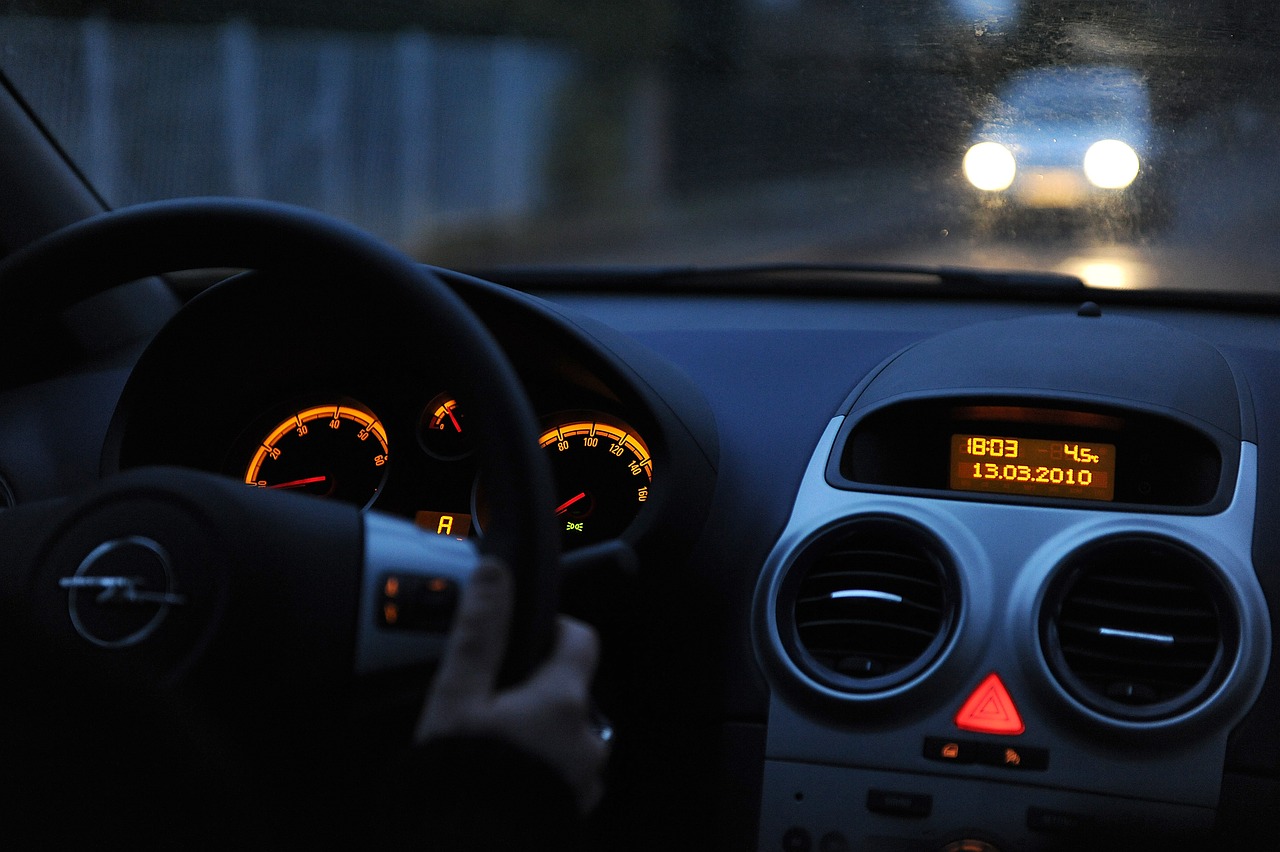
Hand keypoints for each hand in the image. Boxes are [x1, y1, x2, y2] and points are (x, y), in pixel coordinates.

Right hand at [414, 558, 608, 813]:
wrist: (468, 850)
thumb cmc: (461, 779)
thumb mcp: (459, 696)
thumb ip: (480, 632)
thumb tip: (495, 573)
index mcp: (563, 699)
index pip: (580, 639)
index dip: (554, 628)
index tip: (523, 635)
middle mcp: (585, 738)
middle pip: (570, 692)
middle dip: (536, 691)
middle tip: (490, 702)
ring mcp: (582, 780)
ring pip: (566, 738)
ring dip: (539, 735)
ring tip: (491, 747)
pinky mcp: (570, 814)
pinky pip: (560, 778)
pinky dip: (538, 772)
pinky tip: (501, 781)